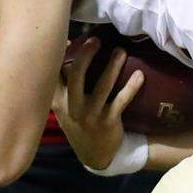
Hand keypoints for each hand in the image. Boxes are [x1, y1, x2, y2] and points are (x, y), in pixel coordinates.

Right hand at [52, 37, 143, 169]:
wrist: (95, 155)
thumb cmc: (80, 122)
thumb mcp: (65, 104)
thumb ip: (63, 78)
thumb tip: (68, 43)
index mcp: (59, 101)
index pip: (54, 74)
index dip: (59, 55)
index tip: (67, 37)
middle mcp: (72, 107)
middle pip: (76, 75)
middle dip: (86, 55)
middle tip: (96, 40)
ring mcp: (90, 115)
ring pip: (102, 86)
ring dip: (113, 66)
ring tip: (121, 51)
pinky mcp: (108, 121)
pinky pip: (121, 101)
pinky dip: (131, 87)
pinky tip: (139, 75)